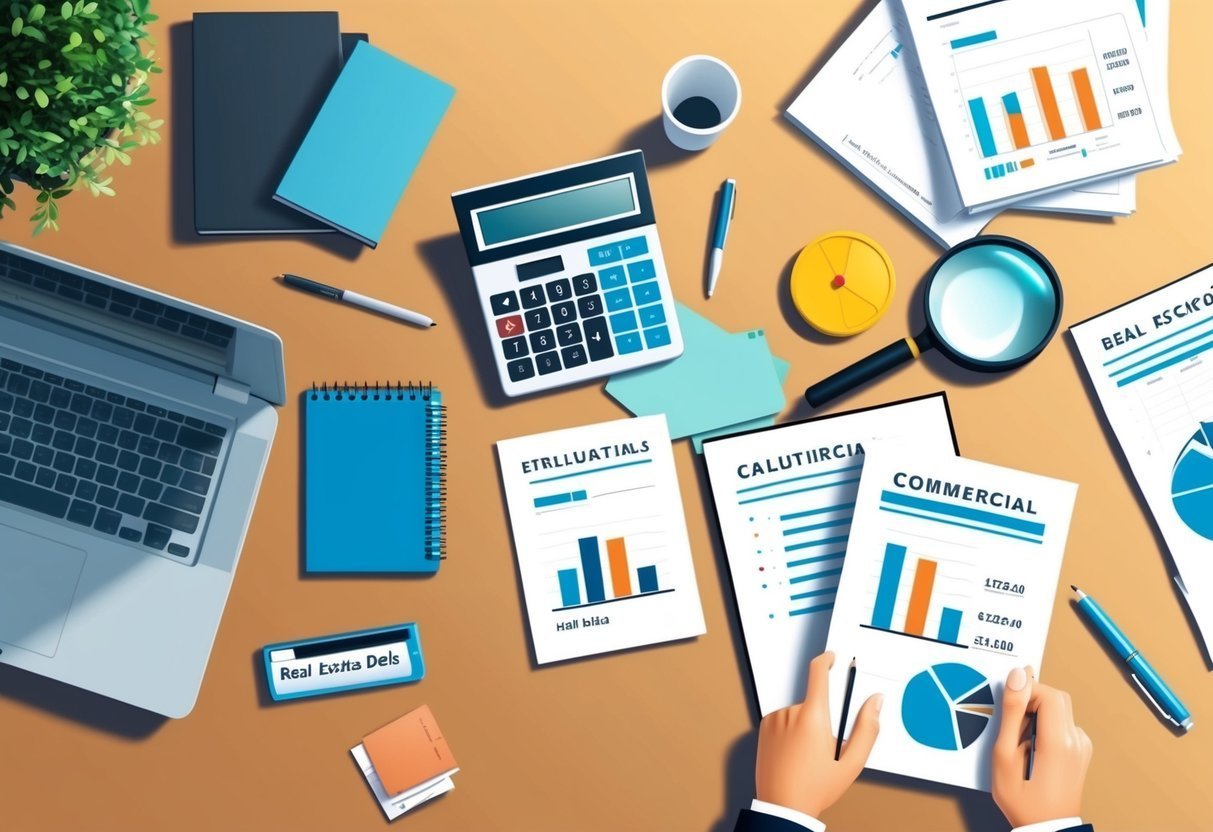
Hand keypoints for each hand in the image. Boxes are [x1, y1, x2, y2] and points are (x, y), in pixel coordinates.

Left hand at [754, 651, 882, 818]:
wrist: (782, 805)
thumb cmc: (816, 787)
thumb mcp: (851, 762)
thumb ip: (867, 728)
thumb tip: (876, 702)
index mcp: (813, 716)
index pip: (818, 673)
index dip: (826, 660)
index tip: (832, 657)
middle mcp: (791, 712)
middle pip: (813, 702)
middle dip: (822, 718)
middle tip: (824, 748)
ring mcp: (774, 719)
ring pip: (798, 713)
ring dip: (805, 726)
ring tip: (806, 755)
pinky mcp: (763, 727)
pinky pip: (783, 720)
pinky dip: (791, 731)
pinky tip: (793, 753)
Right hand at [992, 666, 1092, 826]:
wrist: (1047, 829)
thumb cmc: (1022, 799)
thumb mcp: (1004, 755)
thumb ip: (1012, 712)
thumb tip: (1018, 676)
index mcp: (1059, 741)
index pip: (1048, 693)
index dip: (1025, 691)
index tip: (1008, 704)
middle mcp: (1076, 740)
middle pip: (1057, 698)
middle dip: (1031, 700)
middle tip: (1012, 723)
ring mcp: (1082, 747)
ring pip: (1060, 710)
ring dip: (1037, 714)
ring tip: (1020, 740)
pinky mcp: (1081, 752)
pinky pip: (1063, 724)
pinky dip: (1045, 726)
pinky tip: (1032, 746)